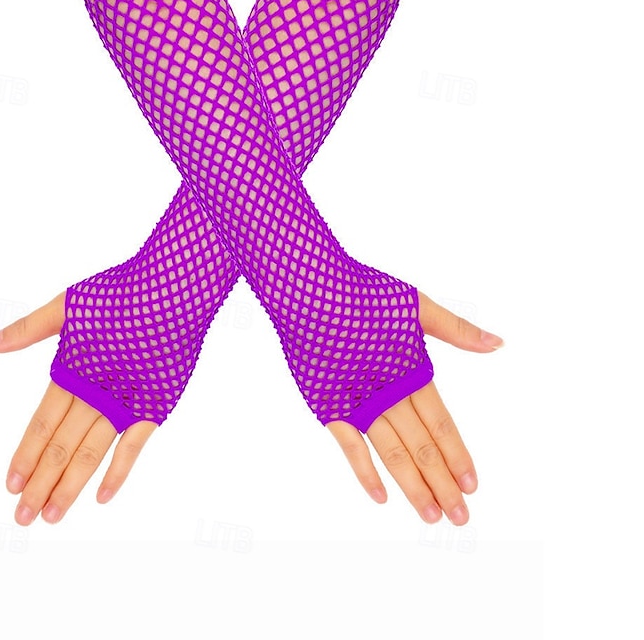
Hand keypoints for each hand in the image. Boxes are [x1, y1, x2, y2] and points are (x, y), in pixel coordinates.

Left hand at [0, 293, 157, 525]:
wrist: (176, 288)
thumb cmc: (123, 291)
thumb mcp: (68, 303)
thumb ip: (26, 329)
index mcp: (73, 370)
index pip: (42, 423)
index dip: (25, 455)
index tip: (10, 486)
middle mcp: (95, 392)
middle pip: (62, 446)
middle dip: (41, 483)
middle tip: (22, 518)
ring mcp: (127, 401)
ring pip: (92, 452)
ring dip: (70, 486)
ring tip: (52, 517)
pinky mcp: (156, 403)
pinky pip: (134, 446)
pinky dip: (118, 471)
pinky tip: (102, 497)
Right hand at [327, 292, 502, 525]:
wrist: (308, 289)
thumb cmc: (359, 291)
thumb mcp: (414, 303)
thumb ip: (456, 329)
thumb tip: (498, 343)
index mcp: (411, 370)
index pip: (442, 424)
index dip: (458, 455)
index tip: (474, 484)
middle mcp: (388, 392)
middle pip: (421, 446)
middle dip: (443, 483)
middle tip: (461, 517)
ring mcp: (357, 401)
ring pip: (391, 452)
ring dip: (412, 486)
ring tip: (431, 515)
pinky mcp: (328, 404)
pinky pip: (349, 445)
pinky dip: (365, 472)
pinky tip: (381, 497)